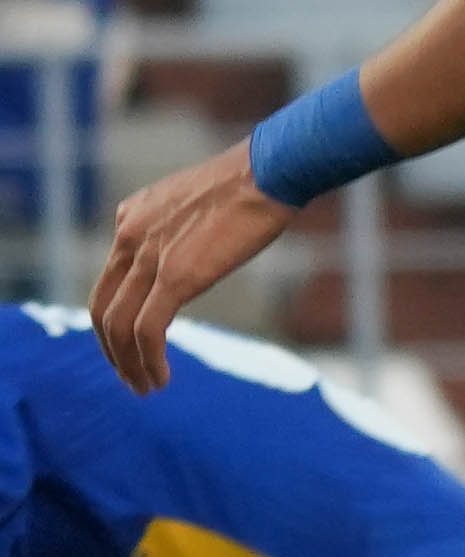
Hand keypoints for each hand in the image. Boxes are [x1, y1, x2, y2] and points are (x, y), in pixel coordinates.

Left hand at [86, 145, 292, 391]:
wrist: (271, 169)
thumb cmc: (252, 181)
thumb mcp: (196, 200)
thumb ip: (175, 225)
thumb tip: (189, 247)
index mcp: (130, 218)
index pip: (107, 281)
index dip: (112, 320)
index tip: (129, 345)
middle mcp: (127, 236)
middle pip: (102, 309)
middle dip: (111, 351)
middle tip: (129, 377)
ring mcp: (149, 257)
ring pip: (119, 326)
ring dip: (128, 365)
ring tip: (145, 387)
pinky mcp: (176, 276)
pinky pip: (148, 330)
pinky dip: (148, 360)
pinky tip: (160, 378)